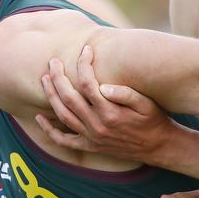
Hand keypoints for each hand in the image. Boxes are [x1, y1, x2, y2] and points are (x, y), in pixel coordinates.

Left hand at [34, 45, 174, 163]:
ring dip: (51, 96)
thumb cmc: (154, 120)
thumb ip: (126, 94)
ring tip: (44, 79)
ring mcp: (91, 137)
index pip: (88, 83)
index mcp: (110, 112)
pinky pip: (63, 141)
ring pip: (62, 115)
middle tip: (53, 62)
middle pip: (69, 97)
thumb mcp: (146, 104)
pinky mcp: (90, 146)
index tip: (86, 50)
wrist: (158, 147)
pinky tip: (40, 117)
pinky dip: (49, 130)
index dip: (84, 64)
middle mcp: (97, 125)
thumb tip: (104, 86)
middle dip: (58, 77)